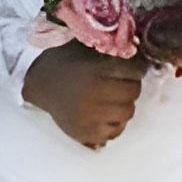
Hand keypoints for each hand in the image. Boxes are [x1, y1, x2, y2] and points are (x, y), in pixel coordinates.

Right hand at [23, 40, 145, 148]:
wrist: (41, 84)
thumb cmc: (67, 62)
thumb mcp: (87, 48)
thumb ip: (112, 48)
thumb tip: (140, 51)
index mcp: (93, 70)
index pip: (134, 70)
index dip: (136, 68)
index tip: (132, 69)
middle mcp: (92, 93)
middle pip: (133, 92)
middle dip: (130, 86)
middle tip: (120, 84)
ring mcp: (88, 116)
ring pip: (127, 112)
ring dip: (123, 104)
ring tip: (112, 99)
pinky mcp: (85, 133)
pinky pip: (115, 131)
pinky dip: (114, 123)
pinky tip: (104, 114)